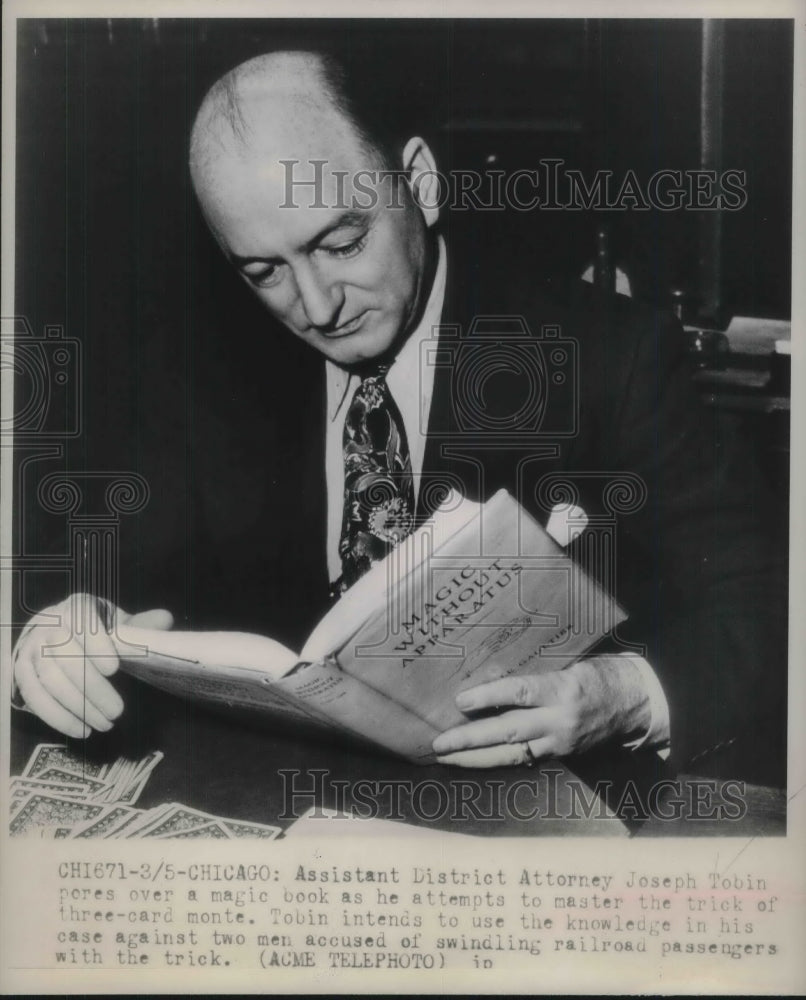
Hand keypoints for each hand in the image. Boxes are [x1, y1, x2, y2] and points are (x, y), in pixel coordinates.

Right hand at [12, 593, 173, 738]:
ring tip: (103, 725)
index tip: (114, 669)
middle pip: (66, 657)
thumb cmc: (96, 630)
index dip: (97, 643)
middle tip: (117, 712)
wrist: (56, 633)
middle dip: (93, 688)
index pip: (83, 619)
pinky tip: (80, 730)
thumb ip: (140, 625)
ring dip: (77, 707)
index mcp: (77, 606)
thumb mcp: (118, 622)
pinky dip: (57, 717)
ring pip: (50, 679)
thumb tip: (165, 620)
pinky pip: (34, 697)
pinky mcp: (21, 672)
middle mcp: (49, 624)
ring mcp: (31, 648)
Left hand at [432, 655, 651, 767]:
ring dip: (476, 756)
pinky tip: (474, 760)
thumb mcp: (569, 664)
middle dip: (470, 738)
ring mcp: (560, 741)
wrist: (637, 703)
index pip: (520, 692)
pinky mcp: (561, 754)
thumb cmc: (599, 674)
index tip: (461, 700)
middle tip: (440, 743)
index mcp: (563, 689)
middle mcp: (560, 719)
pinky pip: (523, 759)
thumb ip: (535, 675)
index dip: (488, 696)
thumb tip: (491, 677)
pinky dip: (497, 760)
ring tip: (448, 756)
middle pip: (508, 731)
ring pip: (511, 753)